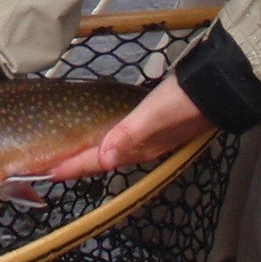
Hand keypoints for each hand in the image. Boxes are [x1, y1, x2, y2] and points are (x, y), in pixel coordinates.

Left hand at [50, 74, 212, 179]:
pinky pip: (119, 140)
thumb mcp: (152, 115)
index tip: (43, 172)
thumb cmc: (182, 101)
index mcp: (137, 149)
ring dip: (86, 154)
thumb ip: (127, 135)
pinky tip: (98, 135)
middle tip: (47, 166)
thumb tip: (103, 159)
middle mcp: (140, 149)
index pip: (94, 162)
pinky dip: (103, 141)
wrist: (216, 89)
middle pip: (98, 161)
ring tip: (66, 153)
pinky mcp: (153, 127)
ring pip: (108, 151)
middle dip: (73, 165)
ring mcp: (148, 139)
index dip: (69, 167)